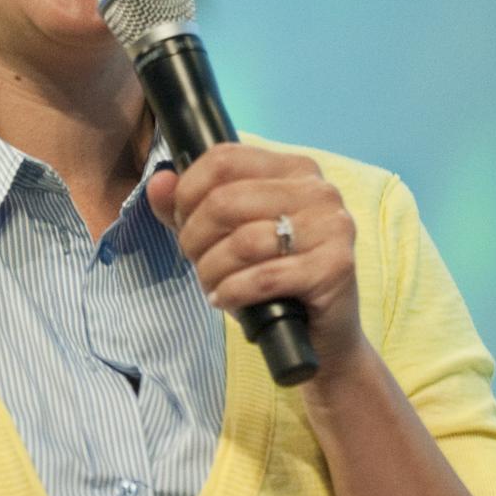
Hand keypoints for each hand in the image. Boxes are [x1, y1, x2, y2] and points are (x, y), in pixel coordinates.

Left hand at [146, 145, 363, 375]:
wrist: (319, 336)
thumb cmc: (269, 278)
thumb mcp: (221, 237)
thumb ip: (186, 206)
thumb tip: (158, 182)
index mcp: (294, 169)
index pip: (225, 159)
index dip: (188, 192)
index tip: (182, 221)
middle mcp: (318, 191)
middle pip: (226, 201)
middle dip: (194, 237)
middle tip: (194, 261)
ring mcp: (332, 227)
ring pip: (243, 242)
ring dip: (212, 270)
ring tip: (211, 284)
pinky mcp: (336, 267)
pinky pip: (264, 276)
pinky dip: (233, 292)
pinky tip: (225, 299)